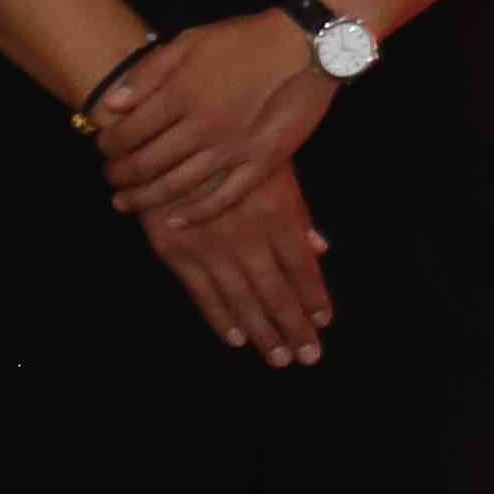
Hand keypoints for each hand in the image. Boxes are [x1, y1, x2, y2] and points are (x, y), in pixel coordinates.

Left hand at [87, 7, 335, 223]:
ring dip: (144, 198)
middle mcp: (201, 127)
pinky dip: (196, 214)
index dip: (107, 146)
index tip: (103, 149)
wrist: (307, 45)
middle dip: (119, 175)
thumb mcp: (190, 41)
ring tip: (126, 202)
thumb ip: (148, 73)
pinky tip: (175, 221)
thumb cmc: (246, 40)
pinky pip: (224, 197)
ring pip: (176, 186)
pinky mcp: (261, 162)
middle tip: (111, 178)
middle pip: (145, 164)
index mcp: (181, 95)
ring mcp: (232, 149)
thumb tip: (112, 106)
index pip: (127, 133)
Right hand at [151, 163, 336, 366]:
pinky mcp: (177, 252)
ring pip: (242, 299)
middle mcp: (247, 237)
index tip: (325, 322)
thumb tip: (321, 249)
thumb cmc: (231, 145)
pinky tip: (236, 339)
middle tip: (309, 357)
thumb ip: (298, 212)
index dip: (314, 297)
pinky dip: (220, 318)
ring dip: (262, 332)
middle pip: (276, 291)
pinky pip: (203, 293)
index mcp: (276, 214)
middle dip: (294, 327)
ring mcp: (211, 248)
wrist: (168, 135)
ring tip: (279, 358)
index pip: (301, 267)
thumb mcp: (274, 169)